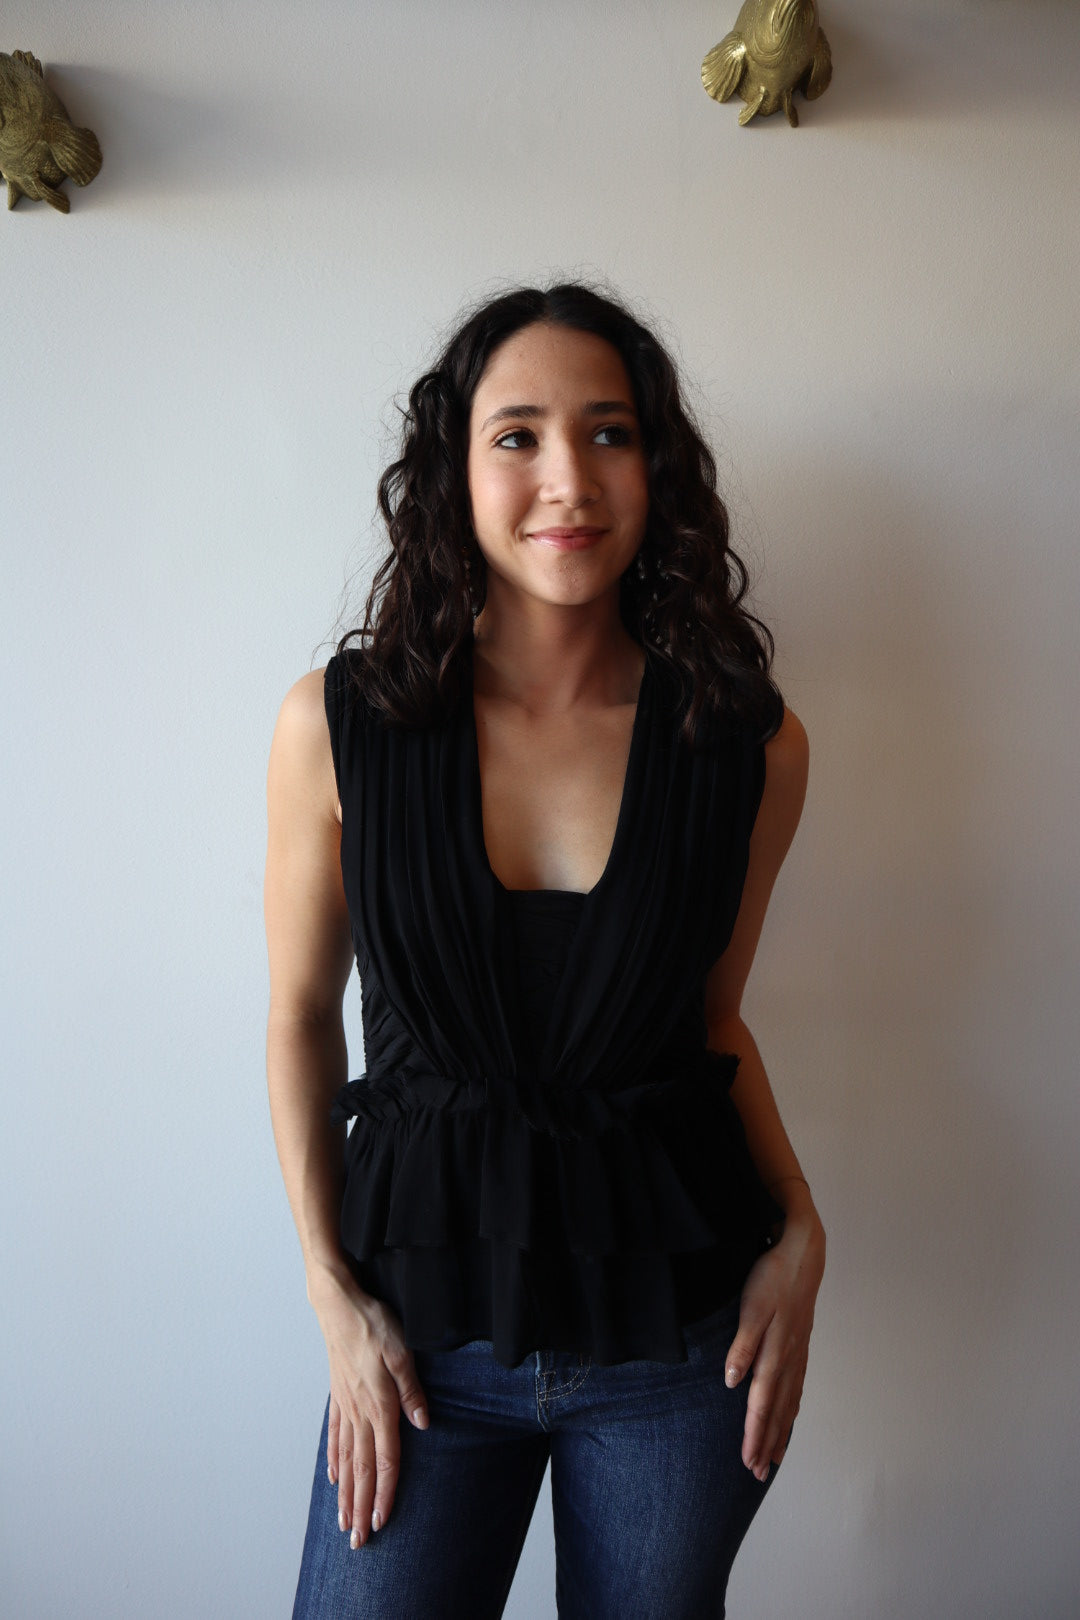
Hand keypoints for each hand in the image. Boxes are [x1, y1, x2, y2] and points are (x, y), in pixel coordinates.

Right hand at [308, 1265, 429, 1548]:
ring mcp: (345, 1406)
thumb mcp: (401, 1351)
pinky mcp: (337, 1395)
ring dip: (346, 1493)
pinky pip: (335, 1436)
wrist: (337, 1305)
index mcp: (379, 1405)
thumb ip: (412, 1390)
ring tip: (343, 1521)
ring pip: (346, 1460)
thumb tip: (422, 1425)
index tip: (382, 1524)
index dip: (386, 1494)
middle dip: (361, 1508)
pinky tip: (333, 1477)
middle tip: (358, 1542)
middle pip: (362, 1470)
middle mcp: (360, 1413)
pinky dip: (334, 1460)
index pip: (385, 1460)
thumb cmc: (372, 1324)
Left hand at [724, 1205, 824, 1482]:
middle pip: (777, 1409)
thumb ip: (743, 1345)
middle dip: (767, 1442)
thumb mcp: (752, 1307)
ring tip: (774, 1457)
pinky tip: (790, 1415)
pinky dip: (792, 1407)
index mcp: (776, 1352)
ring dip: (780, 1430)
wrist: (803, 1251)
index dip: (755, 1434)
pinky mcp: (800, 1342)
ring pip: (789, 1400)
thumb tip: (732, 1382)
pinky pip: (797, 1385)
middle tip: (757, 1473)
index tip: (747, 1462)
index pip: (762, 1403)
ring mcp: (798, 1351)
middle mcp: (790, 1358)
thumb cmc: (773, 1276)